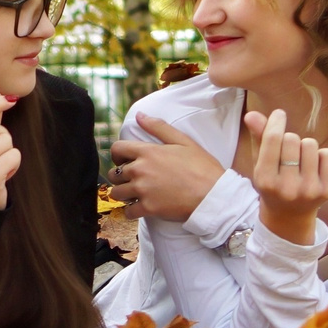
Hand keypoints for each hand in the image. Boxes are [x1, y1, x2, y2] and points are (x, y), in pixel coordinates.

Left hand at [108, 118, 226, 222]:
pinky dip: (131, 211)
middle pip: (114, 173)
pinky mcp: (148, 208)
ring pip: (117, 193)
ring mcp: (143, 190)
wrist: (214, 196)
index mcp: (147, 152)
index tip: (124, 161)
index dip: (118, 155)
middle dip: (120, 176)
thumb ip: (159, 127)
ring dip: (123, 194)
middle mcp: (140, 170)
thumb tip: (139, 115)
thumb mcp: (183, 141)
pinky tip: (140, 208)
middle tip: (132, 179)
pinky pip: (128, 212)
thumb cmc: (202, 168)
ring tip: (135, 194)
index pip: (117, 149)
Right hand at [246, 107, 327, 245]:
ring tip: (300, 161)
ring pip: (310, 144)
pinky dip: (322, 155)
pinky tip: (314, 167)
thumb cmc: (273, 183)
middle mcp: (287, 187)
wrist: (289, 216)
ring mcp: (309, 190)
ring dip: (305, 147)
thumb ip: (258, 138)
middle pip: (292, 139)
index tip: (279, 115)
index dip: (276, 121)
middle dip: (289, 139)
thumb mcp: (260, 163)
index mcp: (265, 180)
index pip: (273, 139)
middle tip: (287, 153)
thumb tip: (252, 114)